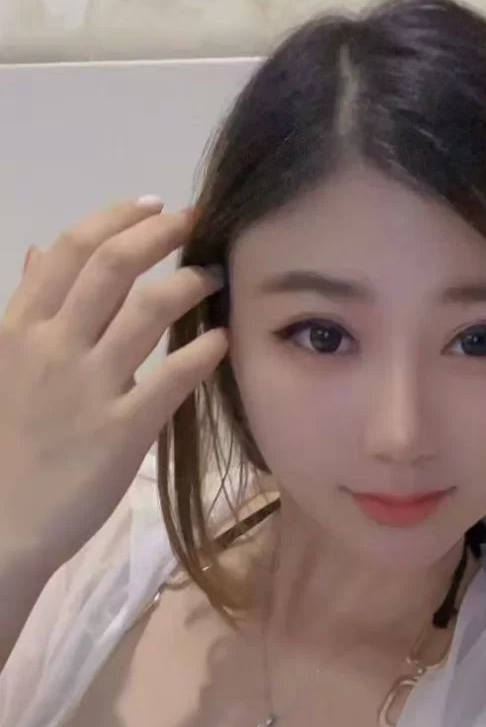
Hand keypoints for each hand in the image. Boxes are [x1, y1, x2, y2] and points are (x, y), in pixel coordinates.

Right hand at [0, 196, 227, 583]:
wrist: (0, 521)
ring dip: (190, 283)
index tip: (152, 205)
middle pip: (113, 265)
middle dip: (162, 233)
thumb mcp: (3, 362)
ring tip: (215, 277)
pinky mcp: (123, 431)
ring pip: (148, 310)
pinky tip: (221, 340)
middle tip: (197, 222)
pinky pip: (172, 378)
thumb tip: (39, 251)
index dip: (116, 218)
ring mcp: (89, 387)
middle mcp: (54, 346)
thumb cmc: (5, 444)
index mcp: (21, 328)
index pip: (69, 250)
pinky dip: (202, 351)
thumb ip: (27, 308)